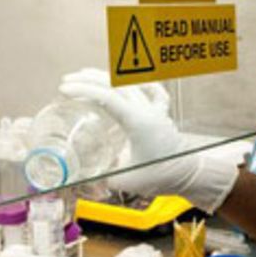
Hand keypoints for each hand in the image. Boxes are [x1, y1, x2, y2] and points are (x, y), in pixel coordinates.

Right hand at [59, 69, 239, 212]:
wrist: (189, 176)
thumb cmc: (161, 177)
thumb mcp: (126, 180)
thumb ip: (101, 176)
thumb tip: (80, 175)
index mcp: (138, 122)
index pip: (107, 97)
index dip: (84, 90)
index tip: (65, 89)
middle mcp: (147, 110)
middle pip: (116, 85)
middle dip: (89, 79)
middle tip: (68, 80)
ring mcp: (155, 109)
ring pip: (130, 84)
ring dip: (107, 78)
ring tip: (87, 76)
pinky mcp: (161, 114)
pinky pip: (152, 90)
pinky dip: (137, 81)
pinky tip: (127, 79)